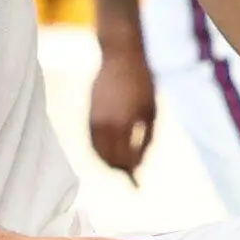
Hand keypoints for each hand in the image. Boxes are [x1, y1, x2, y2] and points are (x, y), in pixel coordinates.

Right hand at [88, 48, 154, 173]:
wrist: (120, 55)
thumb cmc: (143, 82)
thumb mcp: (151, 111)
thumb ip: (146, 139)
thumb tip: (139, 165)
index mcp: (124, 124)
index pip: (124, 159)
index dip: (131, 174)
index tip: (137, 185)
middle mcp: (105, 123)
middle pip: (109, 159)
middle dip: (119, 171)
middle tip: (130, 180)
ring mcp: (94, 118)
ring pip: (96, 152)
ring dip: (107, 164)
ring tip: (120, 170)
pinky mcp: (88, 113)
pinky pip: (91, 140)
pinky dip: (98, 151)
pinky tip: (107, 155)